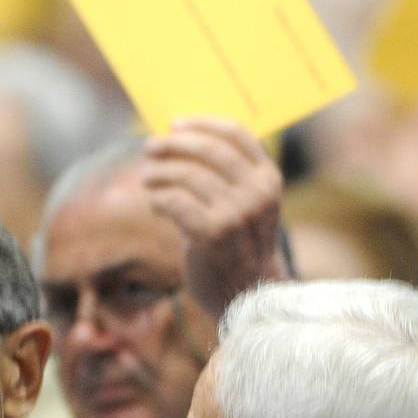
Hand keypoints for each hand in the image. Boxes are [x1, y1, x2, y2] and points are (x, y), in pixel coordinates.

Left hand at [142, 117, 285, 319]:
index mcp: (269, 178)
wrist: (246, 294)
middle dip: (173, 144)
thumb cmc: (237, 244)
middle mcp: (257, 192)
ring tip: (148, 178)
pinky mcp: (213, 233)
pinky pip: (174, 201)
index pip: (236, 133)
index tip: (174, 124)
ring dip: (159, 172)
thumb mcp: (245, 203)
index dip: (201, 123)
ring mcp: (237, 212)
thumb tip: (177, 137)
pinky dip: (158, 198)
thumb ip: (224, 173)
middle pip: (208, 149)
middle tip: (151, 147)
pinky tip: (155, 203)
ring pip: (186, 174)